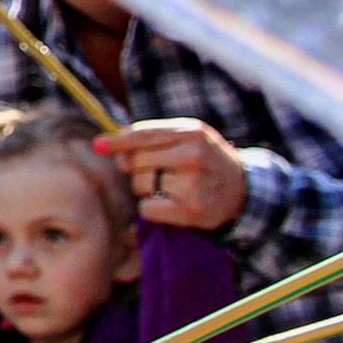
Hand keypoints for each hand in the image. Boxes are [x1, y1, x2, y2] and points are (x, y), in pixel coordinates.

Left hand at [97, 119, 247, 231]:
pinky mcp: (190, 210)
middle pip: (136, 161)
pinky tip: (169, 204)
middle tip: (156, 172)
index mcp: (191, 132)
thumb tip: (115, 137)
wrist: (244, 191)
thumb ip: (156, 135)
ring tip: (169, 187)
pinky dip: (152, 208)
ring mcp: (192, 183)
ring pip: (140, 184)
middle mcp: (192, 155)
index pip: (143, 135)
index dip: (117, 141)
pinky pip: (148, 208)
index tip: (98, 145)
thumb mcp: (191, 137)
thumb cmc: (208, 160)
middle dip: (136, 168)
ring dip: (146, 188)